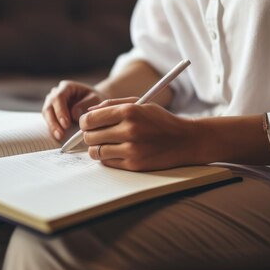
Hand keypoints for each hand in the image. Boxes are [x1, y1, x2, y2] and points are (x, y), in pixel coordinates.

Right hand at [42, 81, 107, 140]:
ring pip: (46, 113)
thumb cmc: (94, 99)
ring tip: (59, 137)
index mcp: (66, 86)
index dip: (60, 111)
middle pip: (49, 106)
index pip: (58, 97)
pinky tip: (58, 136)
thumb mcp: (95, 99)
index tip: (66, 124)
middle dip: (54, 121)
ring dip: (52, 126)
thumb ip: (85, 105)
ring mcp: (52, 102)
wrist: (92, 100)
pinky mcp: (51, 111)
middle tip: (60, 134)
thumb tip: (74, 116)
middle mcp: (56, 92)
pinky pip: (48, 119)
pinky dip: (52, 128)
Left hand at [80, 97, 201, 170]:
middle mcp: (130, 130)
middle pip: (90, 136)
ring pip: (96, 151)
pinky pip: (107, 162)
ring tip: (104, 143)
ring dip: (96, 148)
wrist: (185, 140)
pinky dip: (106, 157)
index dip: (84, 122)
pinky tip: (115, 151)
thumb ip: (112, 105)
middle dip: (88, 135)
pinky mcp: (135, 165)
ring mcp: (132, 149)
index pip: (90, 119)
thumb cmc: (159, 120)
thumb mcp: (139, 104)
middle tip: (95, 134)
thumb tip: (88, 113)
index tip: (87, 123)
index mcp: (129, 112)